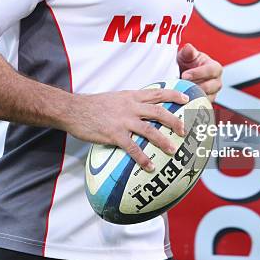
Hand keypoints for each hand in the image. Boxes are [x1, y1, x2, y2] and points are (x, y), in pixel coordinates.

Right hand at [66, 89, 188, 171]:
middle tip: (184, 130)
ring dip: (163, 141)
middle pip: (159, 111)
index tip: (186, 99)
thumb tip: (142, 109)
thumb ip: (130, 102)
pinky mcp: (114, 134)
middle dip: (174, 121)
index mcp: (131, 96)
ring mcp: (123, 120)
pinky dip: (143, 158)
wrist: (73, 109)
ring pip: (150, 130)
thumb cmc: (93, 105)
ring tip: (173, 150)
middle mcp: (130, 107)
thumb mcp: (115, 98)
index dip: (173, 95)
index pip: (157, 93)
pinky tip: (149, 166)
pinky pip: (132, 148)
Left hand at [177, 43, 222, 101]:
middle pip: (211, 86)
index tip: (185, 75)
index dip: (198, 73)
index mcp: (215, 67)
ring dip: (194, 96)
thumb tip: (188, 47)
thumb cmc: (187, 63)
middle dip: (196, 86)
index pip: (211, 70)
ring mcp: (213, 94)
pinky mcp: (206, 103)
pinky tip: (181, 103)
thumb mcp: (186, 56)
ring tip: (180, 94)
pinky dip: (191, 105)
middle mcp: (217, 81)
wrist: (183, 74)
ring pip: (207, 97)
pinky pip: (201, 106)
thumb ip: (188, 52)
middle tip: (182, 86)